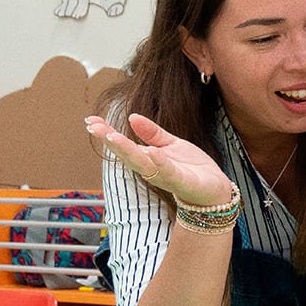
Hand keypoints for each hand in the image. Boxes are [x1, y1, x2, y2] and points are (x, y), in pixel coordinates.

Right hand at [86, 112, 233, 207]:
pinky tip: (151, 151)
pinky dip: (159, 162)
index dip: (106, 133)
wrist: (216, 189)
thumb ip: (153, 133)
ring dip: (127, 151)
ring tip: (113, 136)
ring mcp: (166, 176)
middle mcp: (152, 169)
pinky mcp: (182, 182)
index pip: (123, 144)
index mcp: (148, 159)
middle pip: (126, 154)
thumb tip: (132, 116)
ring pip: (142, 164)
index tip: (90, 121)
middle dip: (109, 141)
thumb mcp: (172, 145)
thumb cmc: (192, 168)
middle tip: (93, 127)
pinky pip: (168, 172)